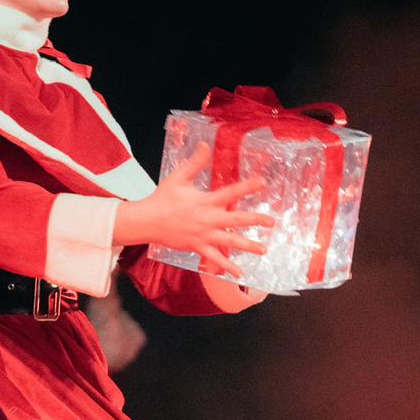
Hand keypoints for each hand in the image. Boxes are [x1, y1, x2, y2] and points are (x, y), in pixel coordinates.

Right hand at [116, 143, 273, 279]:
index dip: (247, 187)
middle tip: (271, 221)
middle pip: (236, 220)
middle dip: (255, 220)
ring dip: (248, 246)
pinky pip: (215, 259)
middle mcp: (208, 219)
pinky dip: (227, 267)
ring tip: (263, 249)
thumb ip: (195, 163)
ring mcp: (204, 235)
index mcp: (205, 201)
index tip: (263, 183)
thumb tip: (205, 145)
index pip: (231, 192)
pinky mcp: (197, 247)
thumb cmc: (162, 198)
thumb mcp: (179, 177)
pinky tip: (240, 274)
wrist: (148, 221)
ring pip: (230, 242)